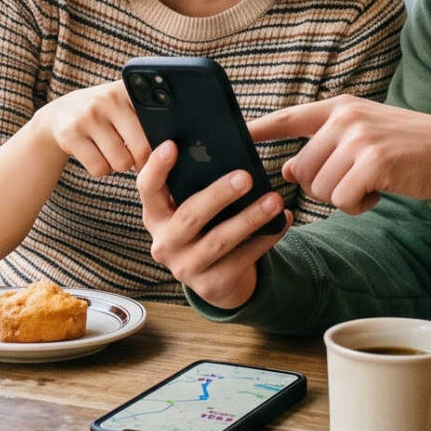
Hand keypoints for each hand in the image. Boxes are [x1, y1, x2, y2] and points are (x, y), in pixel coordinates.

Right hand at [24, 81, 150, 178]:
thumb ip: (150, 115)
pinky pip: (99, 168)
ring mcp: (88, 115)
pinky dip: (101, 169)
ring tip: (112, 151)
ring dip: (119, 165)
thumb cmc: (106, 114)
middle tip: (135, 157)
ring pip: (120, 162)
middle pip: (142, 149)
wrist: (60, 114)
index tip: (161, 149)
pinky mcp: (70, 134)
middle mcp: (109, 98)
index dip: (161, 143)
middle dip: (141, 161)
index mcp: (129, 90)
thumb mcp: (125, 104)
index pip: (159, 124)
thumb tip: (173, 147)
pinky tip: (96, 154)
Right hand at [137, 142, 287, 309]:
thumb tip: (223, 149)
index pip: (148, 188)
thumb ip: (196, 185)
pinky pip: (242, 259)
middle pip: (190, 216)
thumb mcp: (193, 208)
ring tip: (275, 200)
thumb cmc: (206, 228)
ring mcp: (185, 268)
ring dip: (250, 219)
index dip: (157, 168)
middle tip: (245, 177)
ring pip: (219, 240)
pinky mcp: (211, 285)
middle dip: (218, 195)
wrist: (216, 279)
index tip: (172, 145)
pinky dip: (266, 238)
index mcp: (156, 215)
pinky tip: (283, 220)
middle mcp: (164, 243)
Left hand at [252, 98, 430, 214]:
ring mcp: (359, 138)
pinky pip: (343, 199)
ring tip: (370, 183)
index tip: (236, 137)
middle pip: (303, 169)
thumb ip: (325, 147)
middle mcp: (345, 118)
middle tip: (355, 181)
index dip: (259, 129)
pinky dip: (359, 205)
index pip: (289, 117)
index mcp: (339, 108)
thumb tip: (290, 170)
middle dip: (323, 186)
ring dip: (344, 197)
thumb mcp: (362, 136)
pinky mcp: (373, 162)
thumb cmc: (404, 148)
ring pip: (321, 188)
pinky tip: (379, 192)